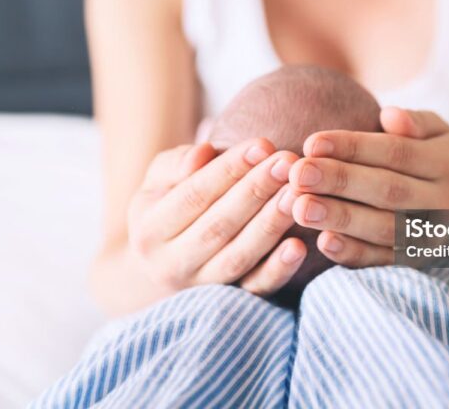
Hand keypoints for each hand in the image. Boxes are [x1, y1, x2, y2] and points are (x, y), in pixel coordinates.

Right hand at [127, 139, 305, 296]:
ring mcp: (200, 288)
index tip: (263, 145)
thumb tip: (203, 153)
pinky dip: (278, 270)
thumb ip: (177, 163)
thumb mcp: (159, 180)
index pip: (193, 195)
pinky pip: (255, 290)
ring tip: (297, 194)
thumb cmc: (168, 205)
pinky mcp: (230, 303)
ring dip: (271, 224)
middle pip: (219, 225)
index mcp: (148, 231)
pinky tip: (300, 246)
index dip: (229, 170)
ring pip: (239, 256)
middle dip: (256, 191)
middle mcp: (169, 265)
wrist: (164, 262)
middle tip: (288, 163)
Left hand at [288, 107, 448, 267]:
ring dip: (340, 218)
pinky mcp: (418, 264)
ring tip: (300, 207)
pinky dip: (354, 254)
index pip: (397, 152)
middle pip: (388, 190)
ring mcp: (435, 237)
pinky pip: (385, 261)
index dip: (353, 147)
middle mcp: (448, 202)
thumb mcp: (439, 133)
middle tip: (298, 174)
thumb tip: (390, 116)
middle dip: (340, 181)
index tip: (311, 143)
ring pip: (384, 228)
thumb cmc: (434, 161)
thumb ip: (416, 121)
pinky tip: (323, 242)